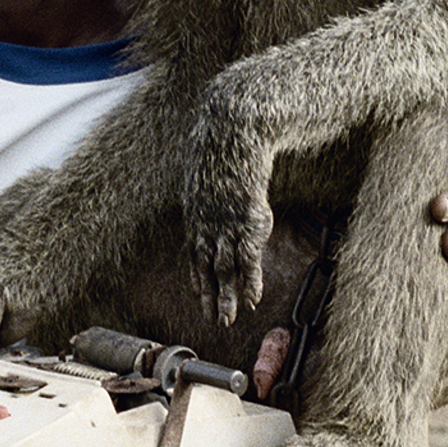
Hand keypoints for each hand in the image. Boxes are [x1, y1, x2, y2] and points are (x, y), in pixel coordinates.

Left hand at [180, 97, 274, 326]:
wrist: (234, 125)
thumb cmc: (225, 135)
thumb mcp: (210, 158)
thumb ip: (212, 175)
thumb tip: (218, 173)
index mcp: (196, 209)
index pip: (194, 250)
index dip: (198, 275)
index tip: (200, 293)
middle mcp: (207, 221)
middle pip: (207, 266)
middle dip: (211, 295)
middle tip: (214, 320)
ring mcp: (226, 222)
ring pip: (225, 269)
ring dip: (227, 298)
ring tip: (228, 321)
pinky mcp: (247, 220)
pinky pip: (248, 259)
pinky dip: (250, 282)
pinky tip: (252, 301)